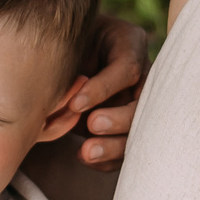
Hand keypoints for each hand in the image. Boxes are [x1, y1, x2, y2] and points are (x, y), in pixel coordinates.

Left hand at [70, 15, 148, 170]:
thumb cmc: (60, 41)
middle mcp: (141, 73)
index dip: (104, 88)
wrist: (57, 51)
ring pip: (138, 130)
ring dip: (114, 145)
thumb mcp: (66, 41)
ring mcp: (135, 101)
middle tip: (92, 125)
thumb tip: (67, 99)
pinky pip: (124, 147)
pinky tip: (83, 157)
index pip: (128, 68)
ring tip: (87, 152)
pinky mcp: (124, 125)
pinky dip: (106, 158)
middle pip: (142, 102)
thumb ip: (70, 62)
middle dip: (119, 119)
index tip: (75, 104)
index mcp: (129, 43)